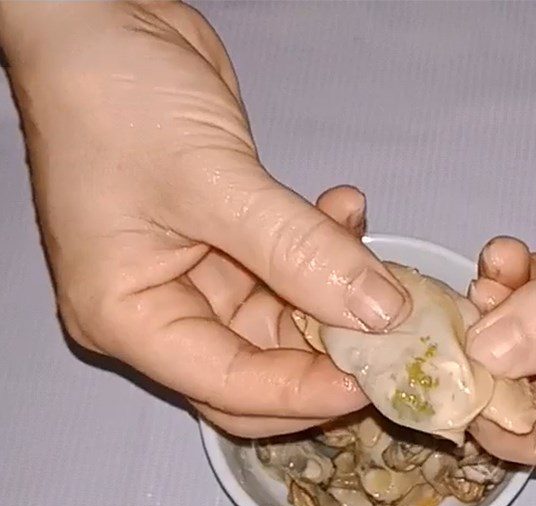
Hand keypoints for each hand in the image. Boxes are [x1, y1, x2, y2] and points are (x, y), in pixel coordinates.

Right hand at [0, 0, 408, 437]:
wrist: (98, 21)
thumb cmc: (112, 98)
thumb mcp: (211, 180)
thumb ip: (301, 251)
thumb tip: (381, 312)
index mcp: (129, 318)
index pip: (227, 387)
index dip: (304, 392)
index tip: (374, 380)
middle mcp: (163, 311)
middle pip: (260, 371)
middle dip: (328, 359)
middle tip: (392, 341)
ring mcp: (197, 280)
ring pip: (286, 320)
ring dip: (337, 296)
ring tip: (381, 264)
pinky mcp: (230, 247)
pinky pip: (291, 271)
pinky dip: (325, 248)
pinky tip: (348, 209)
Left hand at [466, 3, 535, 467]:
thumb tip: (488, 354)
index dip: (526, 435)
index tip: (471, 410)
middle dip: (497, 371)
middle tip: (457, 344)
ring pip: (522, 340)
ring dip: (494, 319)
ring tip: (486, 286)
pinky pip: (520, 290)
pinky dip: (503, 277)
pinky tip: (503, 252)